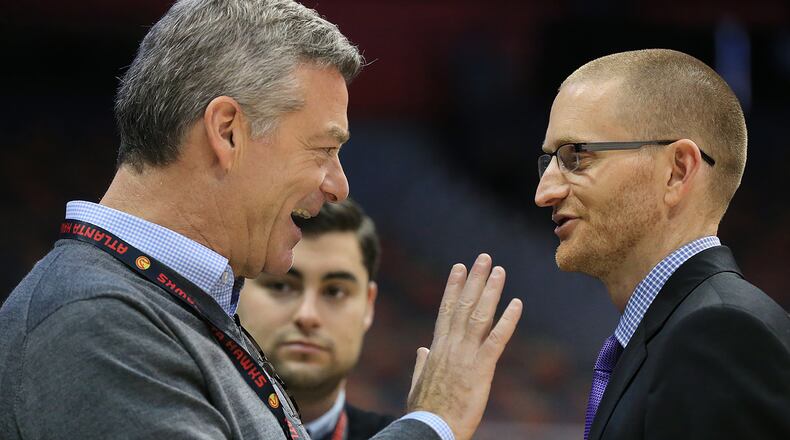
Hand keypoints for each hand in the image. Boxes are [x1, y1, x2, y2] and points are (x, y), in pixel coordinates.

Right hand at [407, 253, 522, 439]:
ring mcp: (466, 355)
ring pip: (479, 315)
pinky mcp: (481, 368)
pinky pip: (497, 339)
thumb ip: (421, 364)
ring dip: (490, 291)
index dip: (454, 287)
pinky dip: (508, 320)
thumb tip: (422, 349)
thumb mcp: (418, 383)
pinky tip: (517, 304)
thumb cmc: (424, 411)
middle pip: (463, 305)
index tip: (459, 268)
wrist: (432, 428)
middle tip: (483, 258)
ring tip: (500, 270)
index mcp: (437, 348)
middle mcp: (451, 345)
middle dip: (474, 279)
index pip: (446, 310)